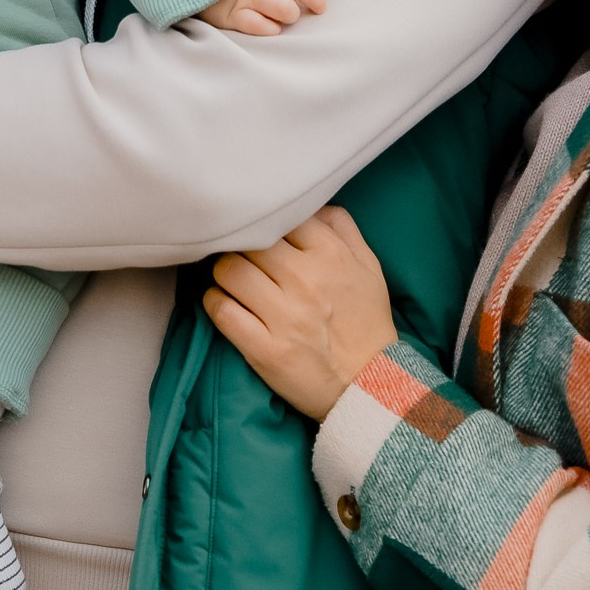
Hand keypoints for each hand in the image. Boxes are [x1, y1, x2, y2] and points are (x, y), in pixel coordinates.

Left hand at [202, 208, 396, 420]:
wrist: (373, 385)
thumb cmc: (368, 321)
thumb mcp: (368, 266)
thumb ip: (341, 227)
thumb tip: (310, 204)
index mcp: (330, 255)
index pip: (279, 218)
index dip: (265, 224)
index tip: (260, 234)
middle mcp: (305, 280)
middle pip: (248, 242)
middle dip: (240, 247)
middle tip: (240, 257)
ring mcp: (284, 316)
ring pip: (228, 271)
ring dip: (224, 274)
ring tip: (232, 281)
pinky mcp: (265, 349)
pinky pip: (221, 310)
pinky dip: (215, 303)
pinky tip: (225, 303)